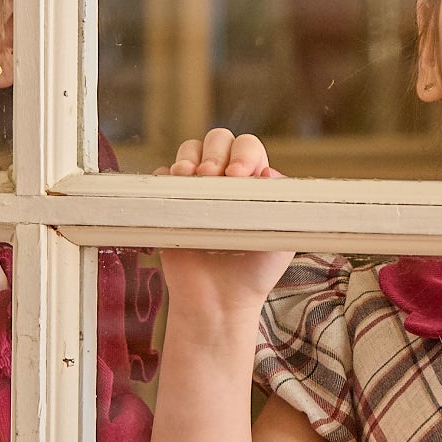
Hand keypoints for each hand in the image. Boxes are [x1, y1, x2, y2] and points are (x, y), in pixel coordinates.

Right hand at [155, 129, 294, 327]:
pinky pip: (161, 175)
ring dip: (188, 157)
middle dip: (214, 151)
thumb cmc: (255, 273)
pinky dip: (165, 175)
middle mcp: (223, 181)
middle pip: (218, 140)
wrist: (219, 302)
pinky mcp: (170, 204)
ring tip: (190, 177)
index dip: (243, 154)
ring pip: (189, 150)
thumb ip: (280, 203)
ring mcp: (195, 190)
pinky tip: (174, 189)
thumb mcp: (281, 238)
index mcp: (253, 183)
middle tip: (212, 176)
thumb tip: (268, 172)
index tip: (239, 176)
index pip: (248, 148)